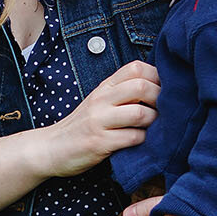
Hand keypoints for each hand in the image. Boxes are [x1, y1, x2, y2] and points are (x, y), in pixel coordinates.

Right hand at [39, 61, 158, 177]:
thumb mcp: (100, 103)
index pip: (136, 67)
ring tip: (154, 129)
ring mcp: (98, 121)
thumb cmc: (82, 126)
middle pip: (141, 86)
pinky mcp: (99, 143)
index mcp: (104, 87)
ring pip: (139, 113)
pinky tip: (141, 143)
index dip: (157, 77)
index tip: (164, 91)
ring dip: (154, 123)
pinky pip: (132, 138)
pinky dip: (143, 141)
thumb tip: (161, 90)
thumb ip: (123, 93)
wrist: (50, 148)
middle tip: (166, 112)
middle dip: (161, 99)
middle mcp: (100, 100)